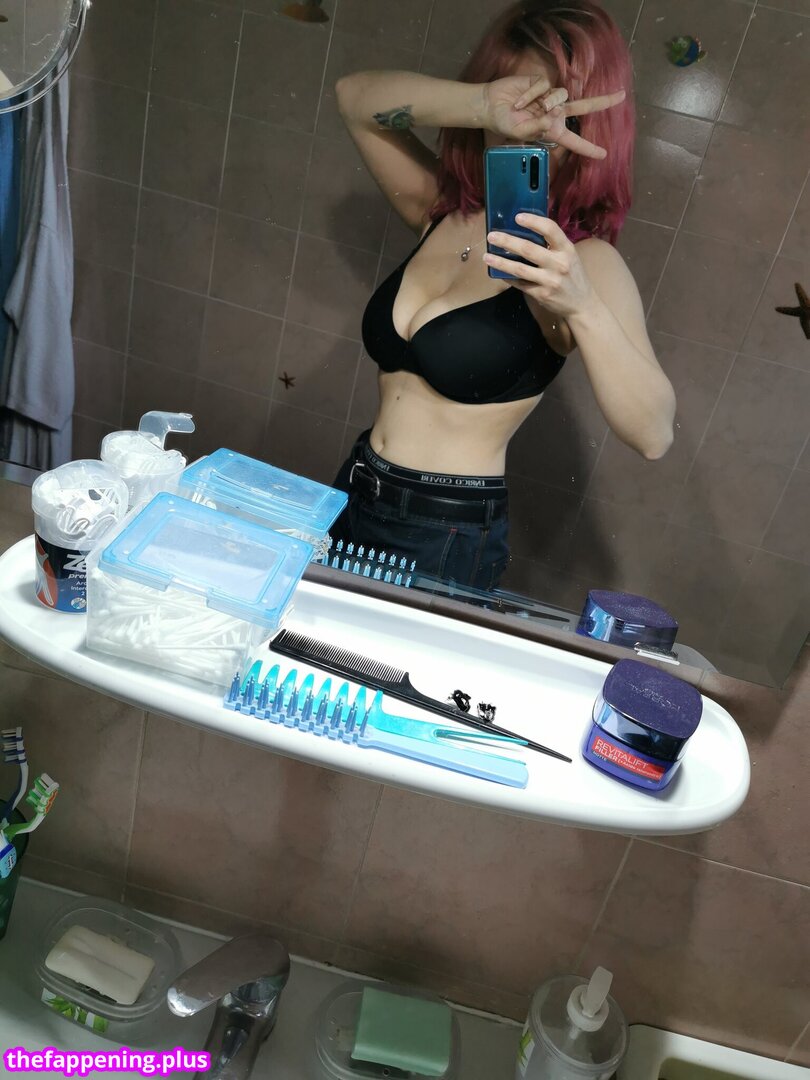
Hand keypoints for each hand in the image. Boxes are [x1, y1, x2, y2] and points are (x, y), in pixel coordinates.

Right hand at [483, 75, 624, 158]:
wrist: (491, 105)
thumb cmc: (504, 124)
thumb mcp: (519, 133)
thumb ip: (537, 128)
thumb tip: (552, 116)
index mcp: (552, 131)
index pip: (574, 141)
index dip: (589, 148)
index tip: (604, 154)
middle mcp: (555, 113)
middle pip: (583, 107)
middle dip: (603, 101)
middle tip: (621, 95)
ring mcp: (549, 97)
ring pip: (561, 96)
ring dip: (546, 102)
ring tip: (527, 108)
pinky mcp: (542, 83)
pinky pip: (544, 86)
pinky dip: (530, 95)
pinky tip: (519, 101)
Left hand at [484, 213, 596, 318]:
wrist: (582, 304)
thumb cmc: (573, 276)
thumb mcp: (569, 256)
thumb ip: (552, 246)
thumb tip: (525, 232)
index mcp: (566, 249)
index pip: (550, 229)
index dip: (533, 221)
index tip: (517, 217)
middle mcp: (559, 263)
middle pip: (529, 249)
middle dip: (507, 241)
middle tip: (491, 236)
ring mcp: (550, 280)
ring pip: (520, 269)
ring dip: (501, 262)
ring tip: (487, 257)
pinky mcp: (542, 294)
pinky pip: (520, 284)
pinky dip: (508, 277)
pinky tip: (498, 272)